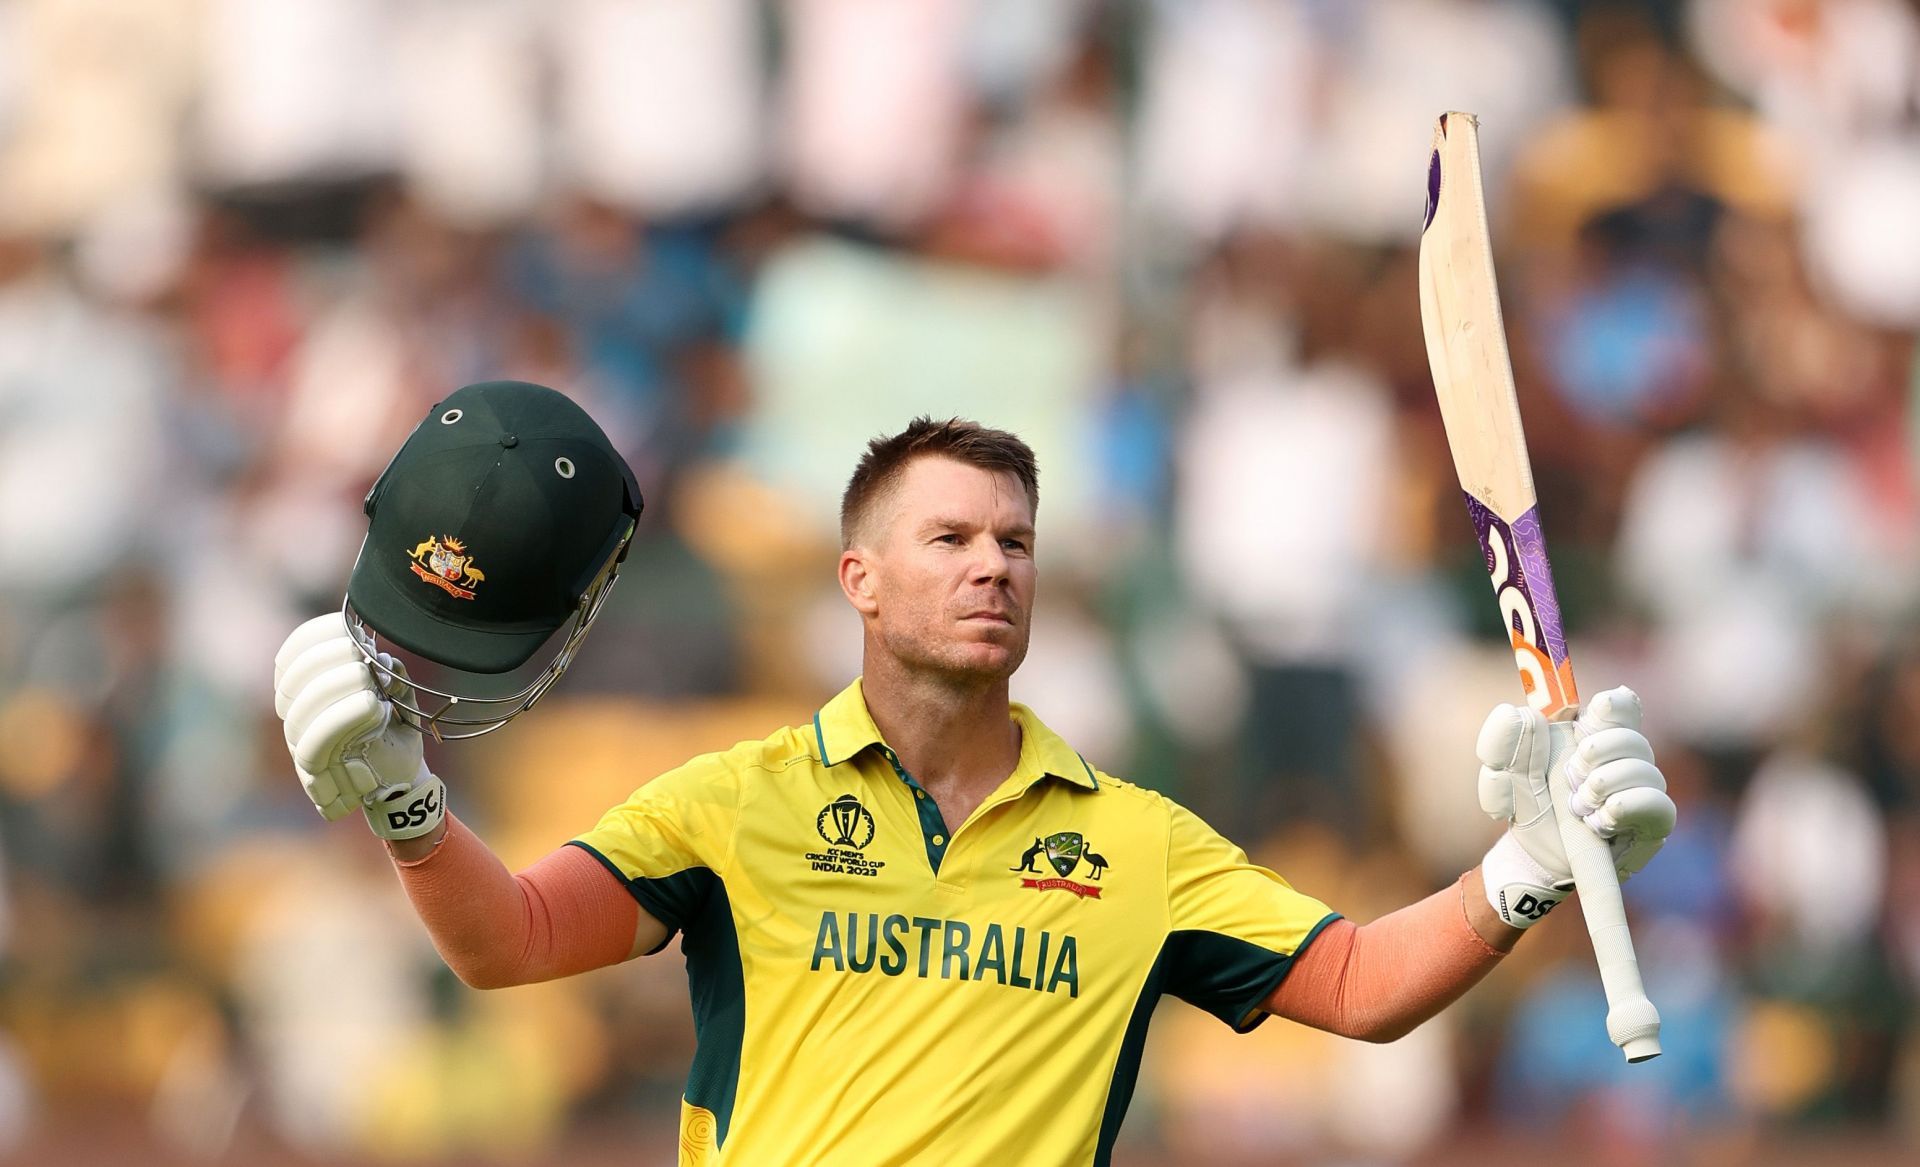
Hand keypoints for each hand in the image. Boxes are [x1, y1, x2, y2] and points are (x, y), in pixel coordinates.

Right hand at [272, 613, 444, 839]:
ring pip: (299, 714)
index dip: (313, 638)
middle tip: (362, 656)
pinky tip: (372, 705)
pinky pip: (313, 745)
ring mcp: (300, 744)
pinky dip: (343, 718)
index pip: (291, 657)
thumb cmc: (393, 728)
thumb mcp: (396, 691)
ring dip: (335, 688)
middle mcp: (296, 715)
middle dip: (327, 660)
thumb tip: (378, 655)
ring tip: (369, 680)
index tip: (346, 628)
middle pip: (292, 681)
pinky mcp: (314, 773)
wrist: (402, 776)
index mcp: (309, 689)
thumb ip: (386, 669)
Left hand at [1475, 686, 1675, 928]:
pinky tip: (1600, 822)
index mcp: (1592, 737)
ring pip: (1645, 770)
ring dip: (1604, 786)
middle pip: (1633, 737)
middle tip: (1572, 774)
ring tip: (1578, 807)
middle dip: (1598, 753)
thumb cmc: (1527, 809)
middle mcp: (1624, 760)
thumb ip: (1503, 742)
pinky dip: (1625, 807)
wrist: (1535, 860)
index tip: (1596, 708)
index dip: (1613, 704)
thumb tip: (1518, 713)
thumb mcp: (1504, 775)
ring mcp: (1641, 790)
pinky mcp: (1653, 822)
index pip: (1619, 707)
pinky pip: (1658, 803)